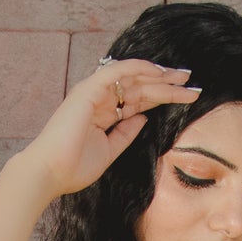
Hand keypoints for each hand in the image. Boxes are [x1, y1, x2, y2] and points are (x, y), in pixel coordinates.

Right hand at [9, 58, 195, 201]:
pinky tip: (160, 72)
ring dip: (159, 75)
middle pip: (140, 87)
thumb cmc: (73, 168)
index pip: (138, 99)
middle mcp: (99, 98)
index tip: (186, 97)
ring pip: (133, 77)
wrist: (50, 173)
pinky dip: (139, 68)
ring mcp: (93, 92)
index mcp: (103, 113)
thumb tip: (144, 118)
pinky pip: (118, 71)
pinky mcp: (88, 89)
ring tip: (184, 78)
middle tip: (191, 82)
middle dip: (167, 84)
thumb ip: (126, 133)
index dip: (162, 96)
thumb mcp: (109, 151)